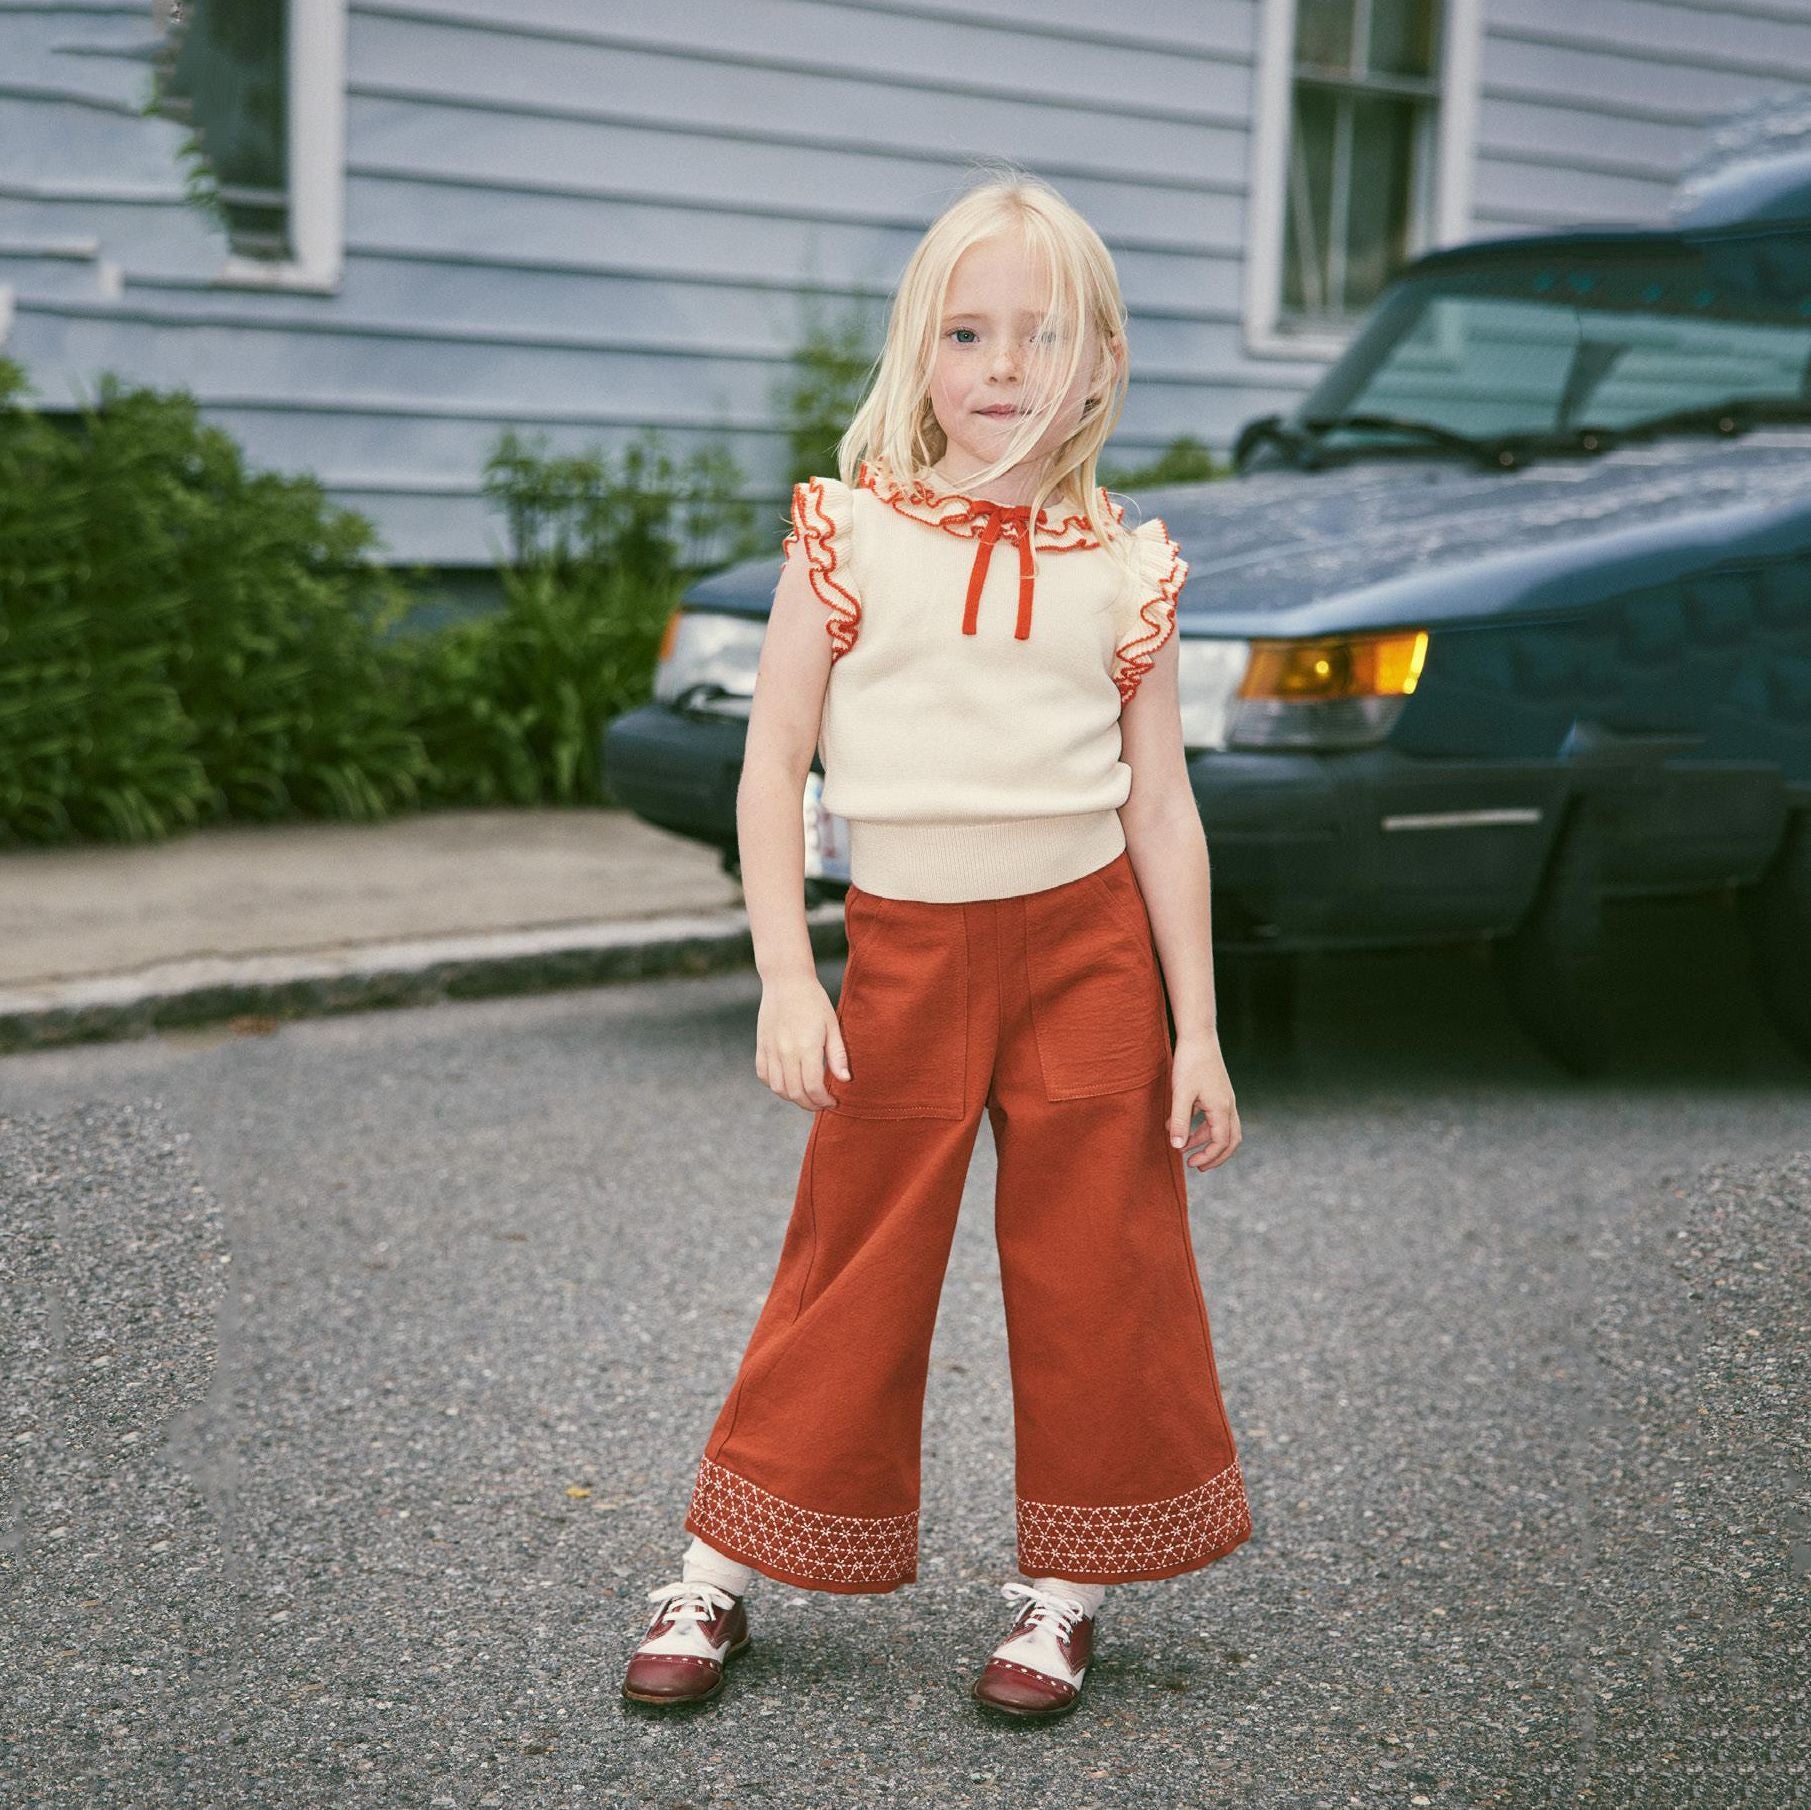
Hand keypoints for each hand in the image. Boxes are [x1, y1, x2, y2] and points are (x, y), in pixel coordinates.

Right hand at [754, 972, 849, 1110]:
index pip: (813, 1087)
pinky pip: (764, 1075)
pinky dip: (775, 1085)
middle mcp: (786, 1051)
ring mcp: (770, 1049)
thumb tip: (844, 1080)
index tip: (833, 1101)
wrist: (786, 981)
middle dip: (810, 1104)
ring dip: (793, 1098)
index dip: (823, 1100)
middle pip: (795, 1093)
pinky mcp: (761, 1046)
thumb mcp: (832, 1025)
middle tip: (821, 1103)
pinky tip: (788, 1083)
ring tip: (807, 1095)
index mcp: (806, 1047)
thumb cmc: (814, 1001)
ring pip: (778, 1088)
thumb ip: (838, 1054)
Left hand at [1168, 1030, 1240, 1170]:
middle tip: (1196, 1166)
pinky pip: (1213, 1115)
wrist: (1198, 1035)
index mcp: (1222, 1108)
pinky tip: (1177, 1124)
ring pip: (1222, 1127)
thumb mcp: (1181, 1094)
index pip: (1221, 1142)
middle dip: (1215, 1155)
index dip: (1208, 1157)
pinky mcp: (1217, 1091)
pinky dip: (1199, 1124)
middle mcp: (1228, 1105)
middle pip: (1230, 1140)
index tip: (1190, 1164)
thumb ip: (1179, 1122)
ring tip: (1182, 1146)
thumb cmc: (1190, 1063)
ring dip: (1204, 1140)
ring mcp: (1224, 1097)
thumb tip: (1178, 1147)